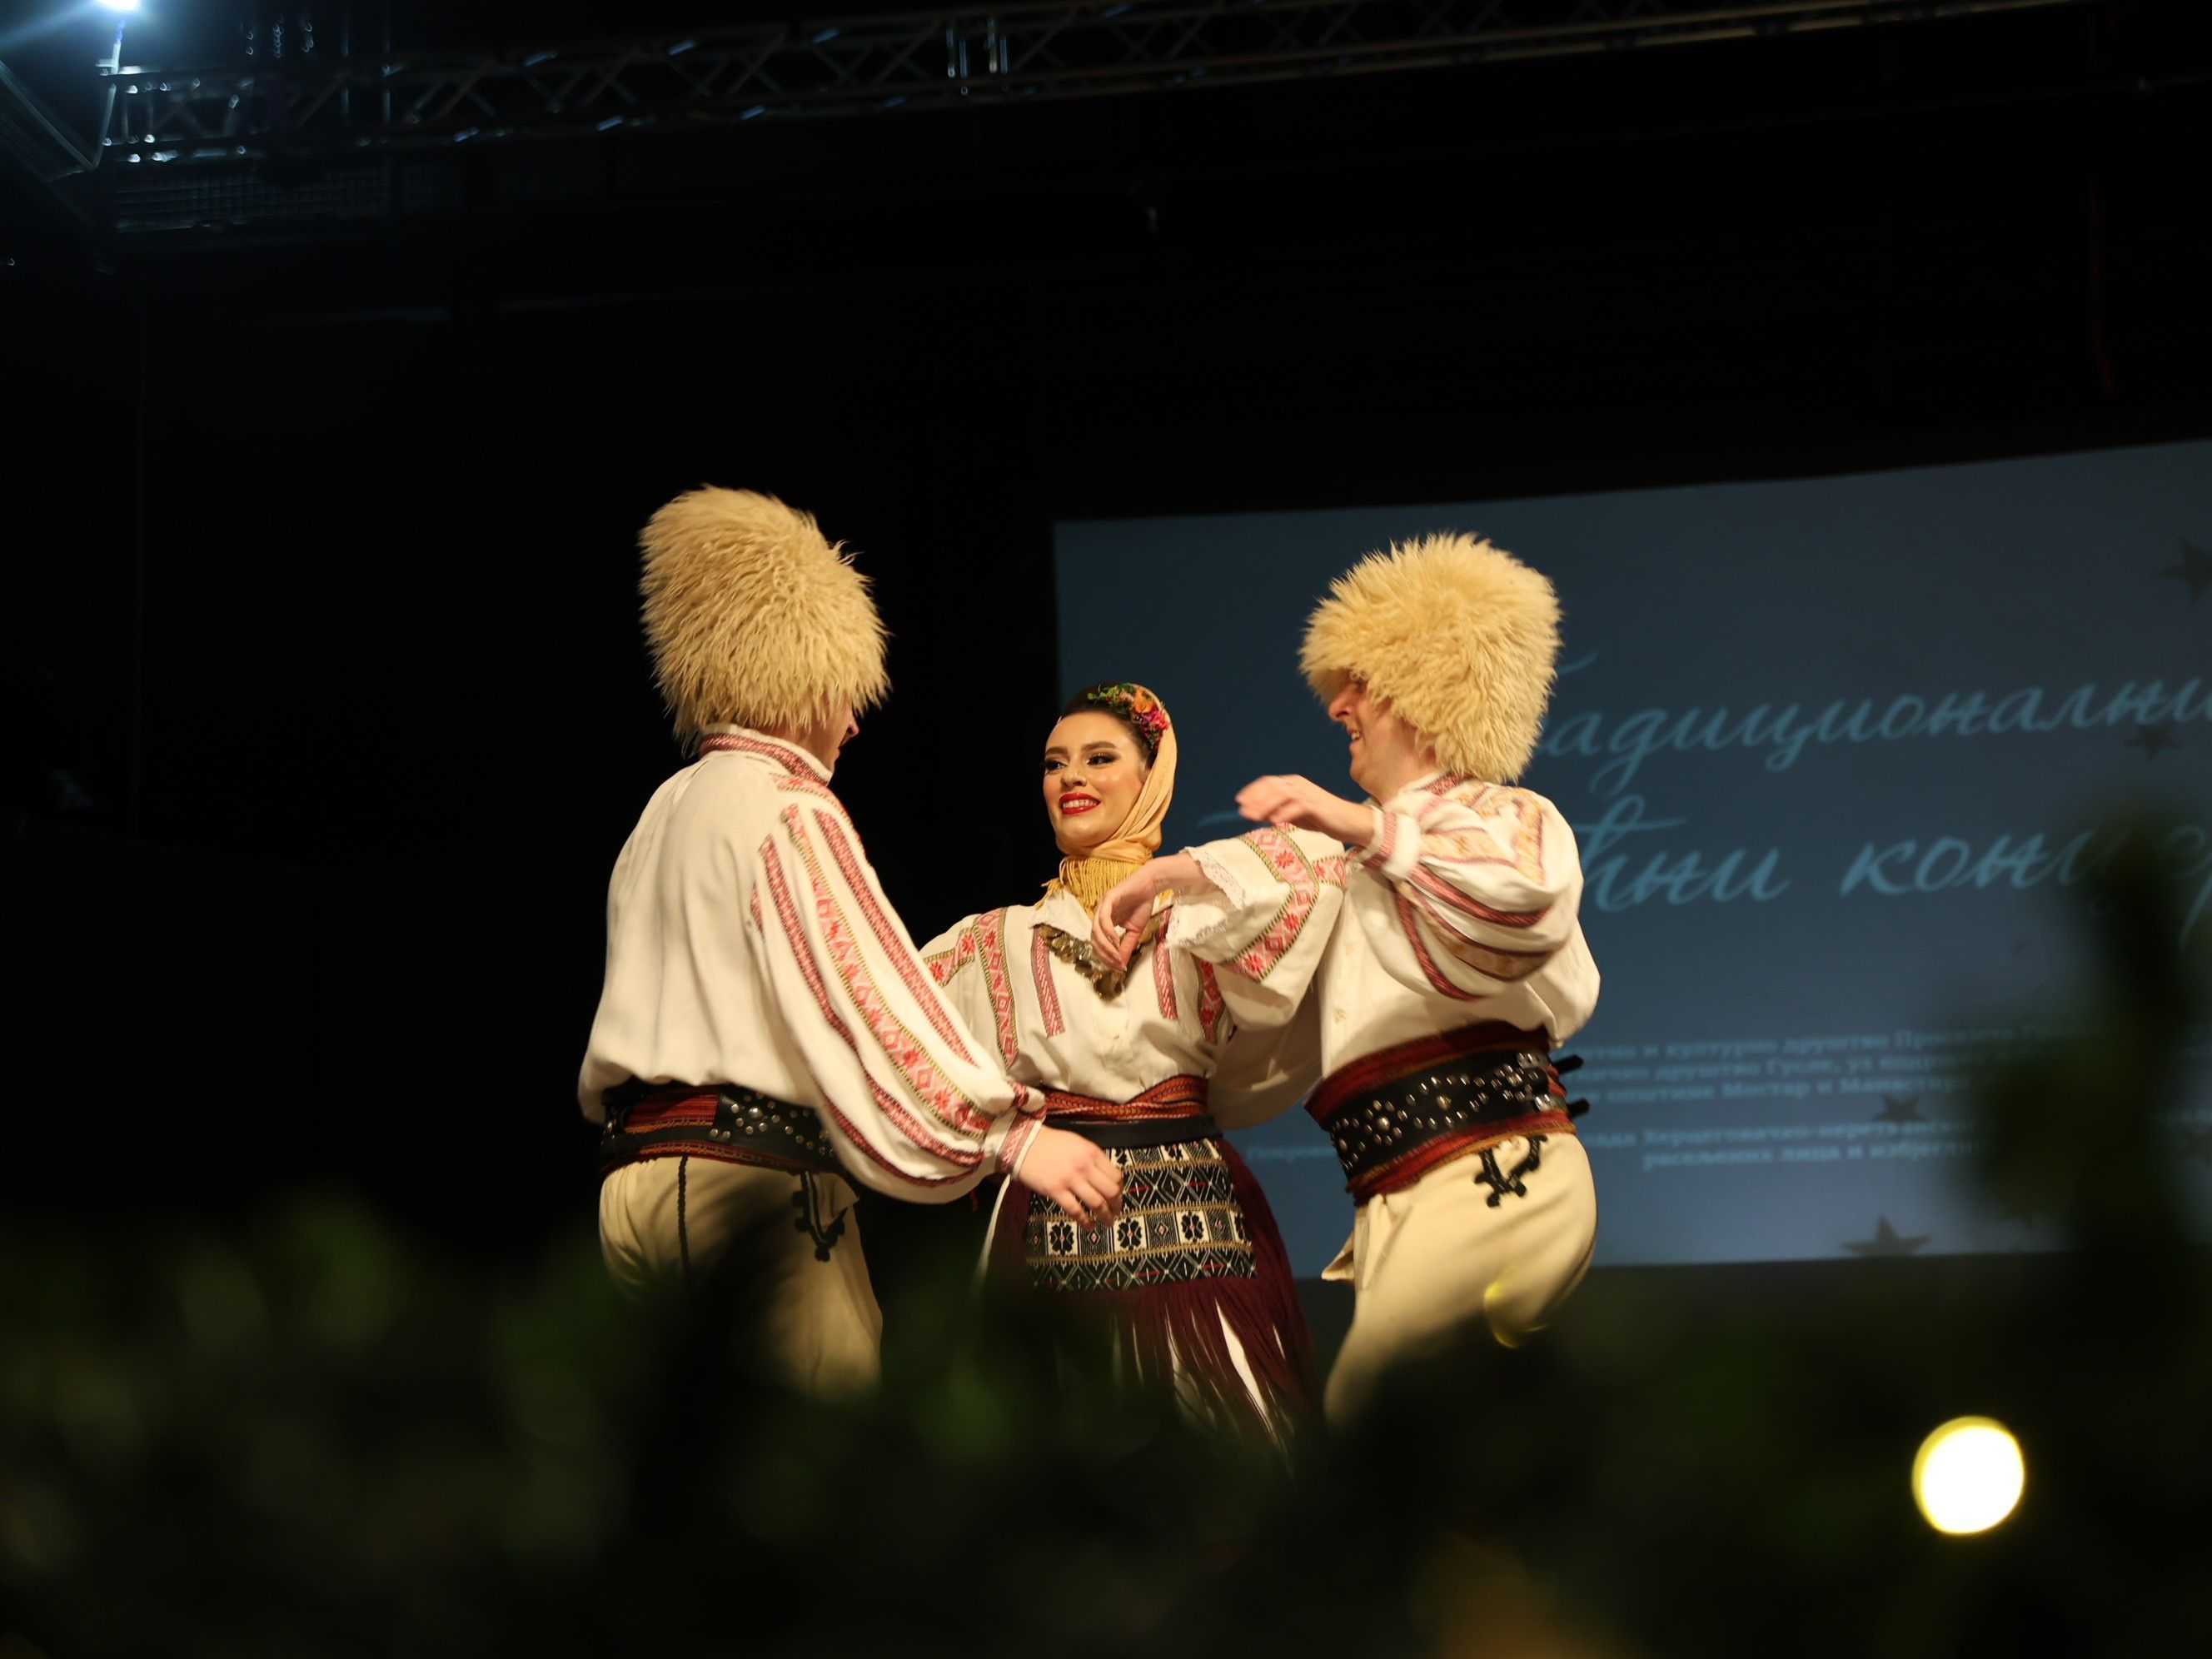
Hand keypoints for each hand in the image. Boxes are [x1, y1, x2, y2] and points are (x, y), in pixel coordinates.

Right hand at [1019, 1126, 1123, 1224]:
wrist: (1023, 1144)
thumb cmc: (1051, 1143)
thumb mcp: (1077, 1143)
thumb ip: (1093, 1158)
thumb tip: (1105, 1177)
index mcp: (1092, 1152)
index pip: (1116, 1176)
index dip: (1120, 1189)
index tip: (1117, 1196)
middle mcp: (1085, 1166)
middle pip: (1111, 1191)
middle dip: (1116, 1205)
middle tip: (1115, 1212)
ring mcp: (1070, 1179)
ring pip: (1097, 1203)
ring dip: (1106, 1216)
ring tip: (1107, 1222)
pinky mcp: (1055, 1191)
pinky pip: (1076, 1210)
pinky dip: (1085, 1221)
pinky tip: (1089, 1226)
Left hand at [1091, 864, 1160, 970]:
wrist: (1151, 885)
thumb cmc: (1142, 905)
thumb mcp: (1134, 931)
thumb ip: (1126, 946)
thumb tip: (1122, 964)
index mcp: (1104, 923)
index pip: (1098, 944)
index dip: (1106, 958)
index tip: (1118, 967)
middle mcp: (1100, 915)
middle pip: (1094, 940)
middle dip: (1105, 955)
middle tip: (1117, 964)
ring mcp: (1102, 906)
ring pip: (1096, 931)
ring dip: (1105, 946)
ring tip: (1117, 955)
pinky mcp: (1108, 898)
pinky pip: (1103, 918)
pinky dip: (1108, 931)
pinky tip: (1116, 940)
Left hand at [1235, 774, 1370, 845]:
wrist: (1348, 821)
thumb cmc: (1321, 817)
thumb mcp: (1294, 815)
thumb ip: (1276, 812)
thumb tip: (1255, 814)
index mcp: (1292, 784)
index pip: (1268, 782)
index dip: (1252, 790)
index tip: (1239, 801)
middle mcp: (1298, 784)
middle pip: (1272, 787)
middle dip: (1255, 798)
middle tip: (1242, 811)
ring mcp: (1308, 793)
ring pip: (1282, 795)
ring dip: (1266, 806)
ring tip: (1254, 817)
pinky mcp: (1316, 804)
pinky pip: (1297, 806)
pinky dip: (1285, 813)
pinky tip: (1275, 822)